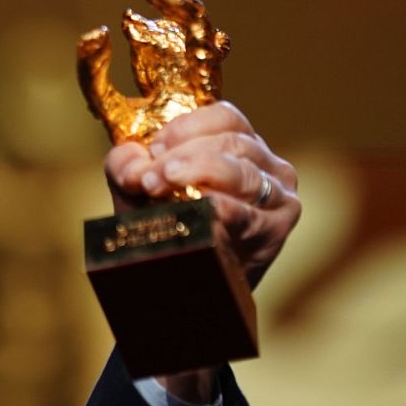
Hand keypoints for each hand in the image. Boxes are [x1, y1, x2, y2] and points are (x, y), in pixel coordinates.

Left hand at [103, 101, 300, 288]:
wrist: (189, 288)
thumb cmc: (170, 229)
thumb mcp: (140, 192)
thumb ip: (127, 169)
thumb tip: (133, 167)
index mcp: (239, 145)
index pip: (224, 117)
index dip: (187, 127)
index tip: (154, 147)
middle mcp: (266, 165)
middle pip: (231, 143)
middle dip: (185, 155)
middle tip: (150, 176)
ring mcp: (277, 196)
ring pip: (242, 173)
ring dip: (199, 174)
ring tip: (161, 184)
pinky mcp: (276, 229)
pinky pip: (251, 215)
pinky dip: (225, 208)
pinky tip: (204, 207)